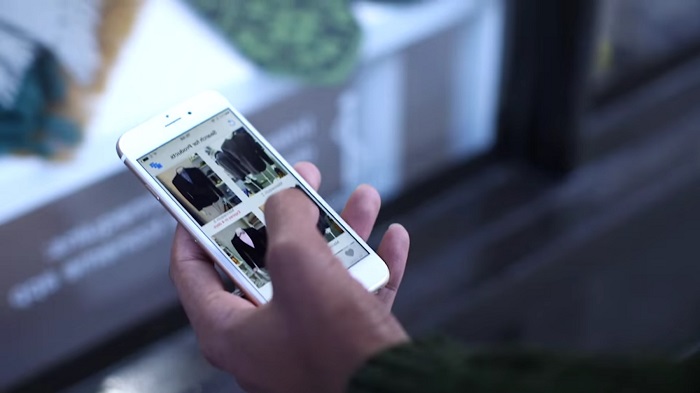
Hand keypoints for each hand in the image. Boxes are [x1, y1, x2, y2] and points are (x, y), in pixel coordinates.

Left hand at [170, 162, 410, 392]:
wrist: (397, 390)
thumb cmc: (336, 350)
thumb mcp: (298, 264)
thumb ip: (285, 218)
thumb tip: (288, 199)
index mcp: (228, 329)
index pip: (192, 269)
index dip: (196, 226)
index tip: (210, 198)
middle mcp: (262, 337)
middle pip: (265, 261)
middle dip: (288, 218)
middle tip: (298, 188)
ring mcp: (304, 341)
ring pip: (317, 272)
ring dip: (343, 233)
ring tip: (362, 202)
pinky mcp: (343, 345)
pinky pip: (353, 294)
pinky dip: (371, 265)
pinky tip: (391, 240)